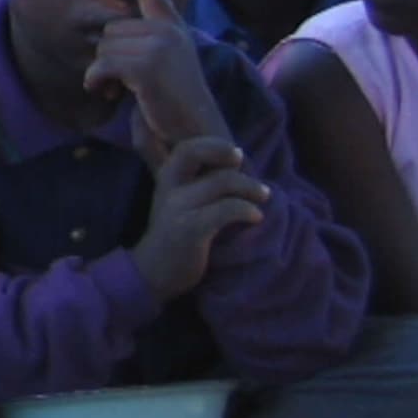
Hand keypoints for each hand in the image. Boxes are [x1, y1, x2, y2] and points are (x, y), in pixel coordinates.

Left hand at [81, 0, 221, 159]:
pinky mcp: (146, 64)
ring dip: (102, 74)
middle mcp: (169, 31)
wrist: (194, 133)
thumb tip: (108, 29)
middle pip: (111, 29)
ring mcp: (160, 44)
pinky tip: (111, 96)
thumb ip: (140, 43)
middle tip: (119, 84)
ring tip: (119, 91)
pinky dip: (96, 83)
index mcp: (174, 29)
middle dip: (107, 58)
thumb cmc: (170, 104)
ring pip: (103, 47)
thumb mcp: (157, 66)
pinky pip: (100, 65)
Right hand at [131, 135, 269, 298]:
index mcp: (167, 180)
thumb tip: (229, 162)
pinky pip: (225, 209)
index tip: (234, 154)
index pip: (185, 147)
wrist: (154, 273)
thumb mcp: (177, 202)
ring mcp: (176, 208)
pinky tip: (255, 218)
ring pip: (220, 182)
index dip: (213, 144)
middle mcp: (168, 188)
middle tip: (244, 162)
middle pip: (192, 151)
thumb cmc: (175, 236)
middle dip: (223, 151)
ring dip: (250, 187)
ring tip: (263, 197)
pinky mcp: (189, 229)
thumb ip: (192, 181)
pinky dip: (247, 210)